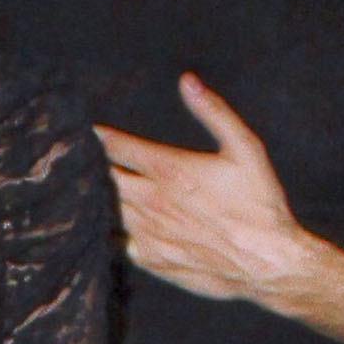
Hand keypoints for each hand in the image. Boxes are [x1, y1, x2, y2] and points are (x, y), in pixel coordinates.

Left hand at [95, 74, 315, 309]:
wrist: (266, 262)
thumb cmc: (259, 204)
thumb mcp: (245, 148)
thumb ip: (214, 112)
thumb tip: (187, 81)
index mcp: (170, 170)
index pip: (118, 146)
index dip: (98, 135)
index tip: (85, 129)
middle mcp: (152, 201)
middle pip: (104, 177)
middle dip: (90, 164)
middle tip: (78, 156)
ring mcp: (148, 232)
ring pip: (104, 209)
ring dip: (95, 196)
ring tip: (85, 187)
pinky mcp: (151, 259)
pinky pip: (114, 243)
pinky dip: (104, 230)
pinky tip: (102, 225)